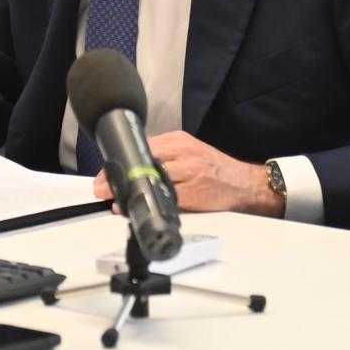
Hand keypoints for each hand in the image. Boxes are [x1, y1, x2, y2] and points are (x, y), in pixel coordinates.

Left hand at [91, 130, 284, 217]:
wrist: (247, 185)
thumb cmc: (216, 170)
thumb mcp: (189, 152)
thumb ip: (164, 156)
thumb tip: (133, 168)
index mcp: (178, 141)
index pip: (141, 147)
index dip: (120, 162)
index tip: (104, 174)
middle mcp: (182, 153)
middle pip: (142, 161)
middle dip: (119, 175)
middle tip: (101, 188)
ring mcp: (189, 173)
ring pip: (150, 178)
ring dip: (128, 189)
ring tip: (113, 198)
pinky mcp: (194, 194)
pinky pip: (164, 198)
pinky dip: (145, 202)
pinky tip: (132, 208)